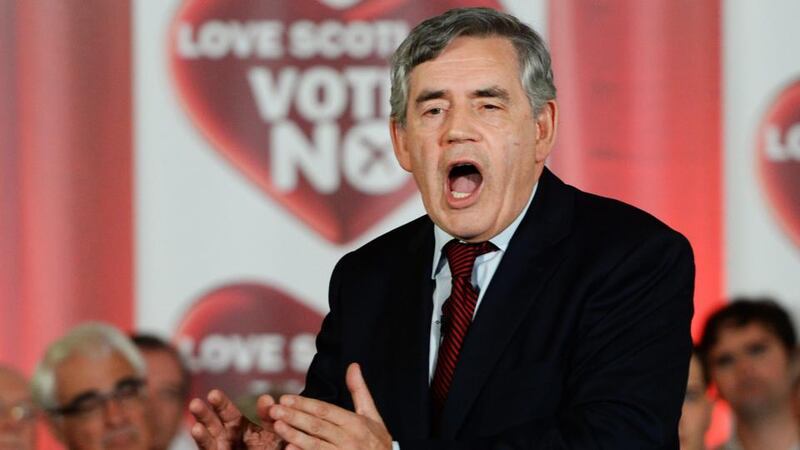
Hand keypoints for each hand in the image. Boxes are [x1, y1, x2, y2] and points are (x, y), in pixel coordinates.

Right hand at [189, 389, 285, 449]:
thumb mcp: (274, 435)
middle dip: (204, 412)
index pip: (227, 411)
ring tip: (194, 416)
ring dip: (200, 427)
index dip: (220, 402)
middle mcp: (226, 436)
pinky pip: (208, 449)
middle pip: (212, 421)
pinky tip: (197, 430)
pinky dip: (203, 440)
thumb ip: (270, 418)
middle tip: (197, 402)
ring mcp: (220, 447)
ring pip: (207, 436)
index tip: (213, 394)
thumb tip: (267, 398)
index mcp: (239, 426)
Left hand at [269, 363, 391, 449]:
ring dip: (294, 435)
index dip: (304, 404)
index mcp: (355, 423)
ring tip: (277, 426)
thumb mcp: (372, 414)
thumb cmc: (378, 440)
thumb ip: (359, 391)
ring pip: (315, 444)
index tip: (286, 398)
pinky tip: (289, 449)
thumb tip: (353, 365)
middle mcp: (349, 439)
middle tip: (274, 409)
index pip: (325, 411)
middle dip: (294, 416)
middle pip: (317, 426)